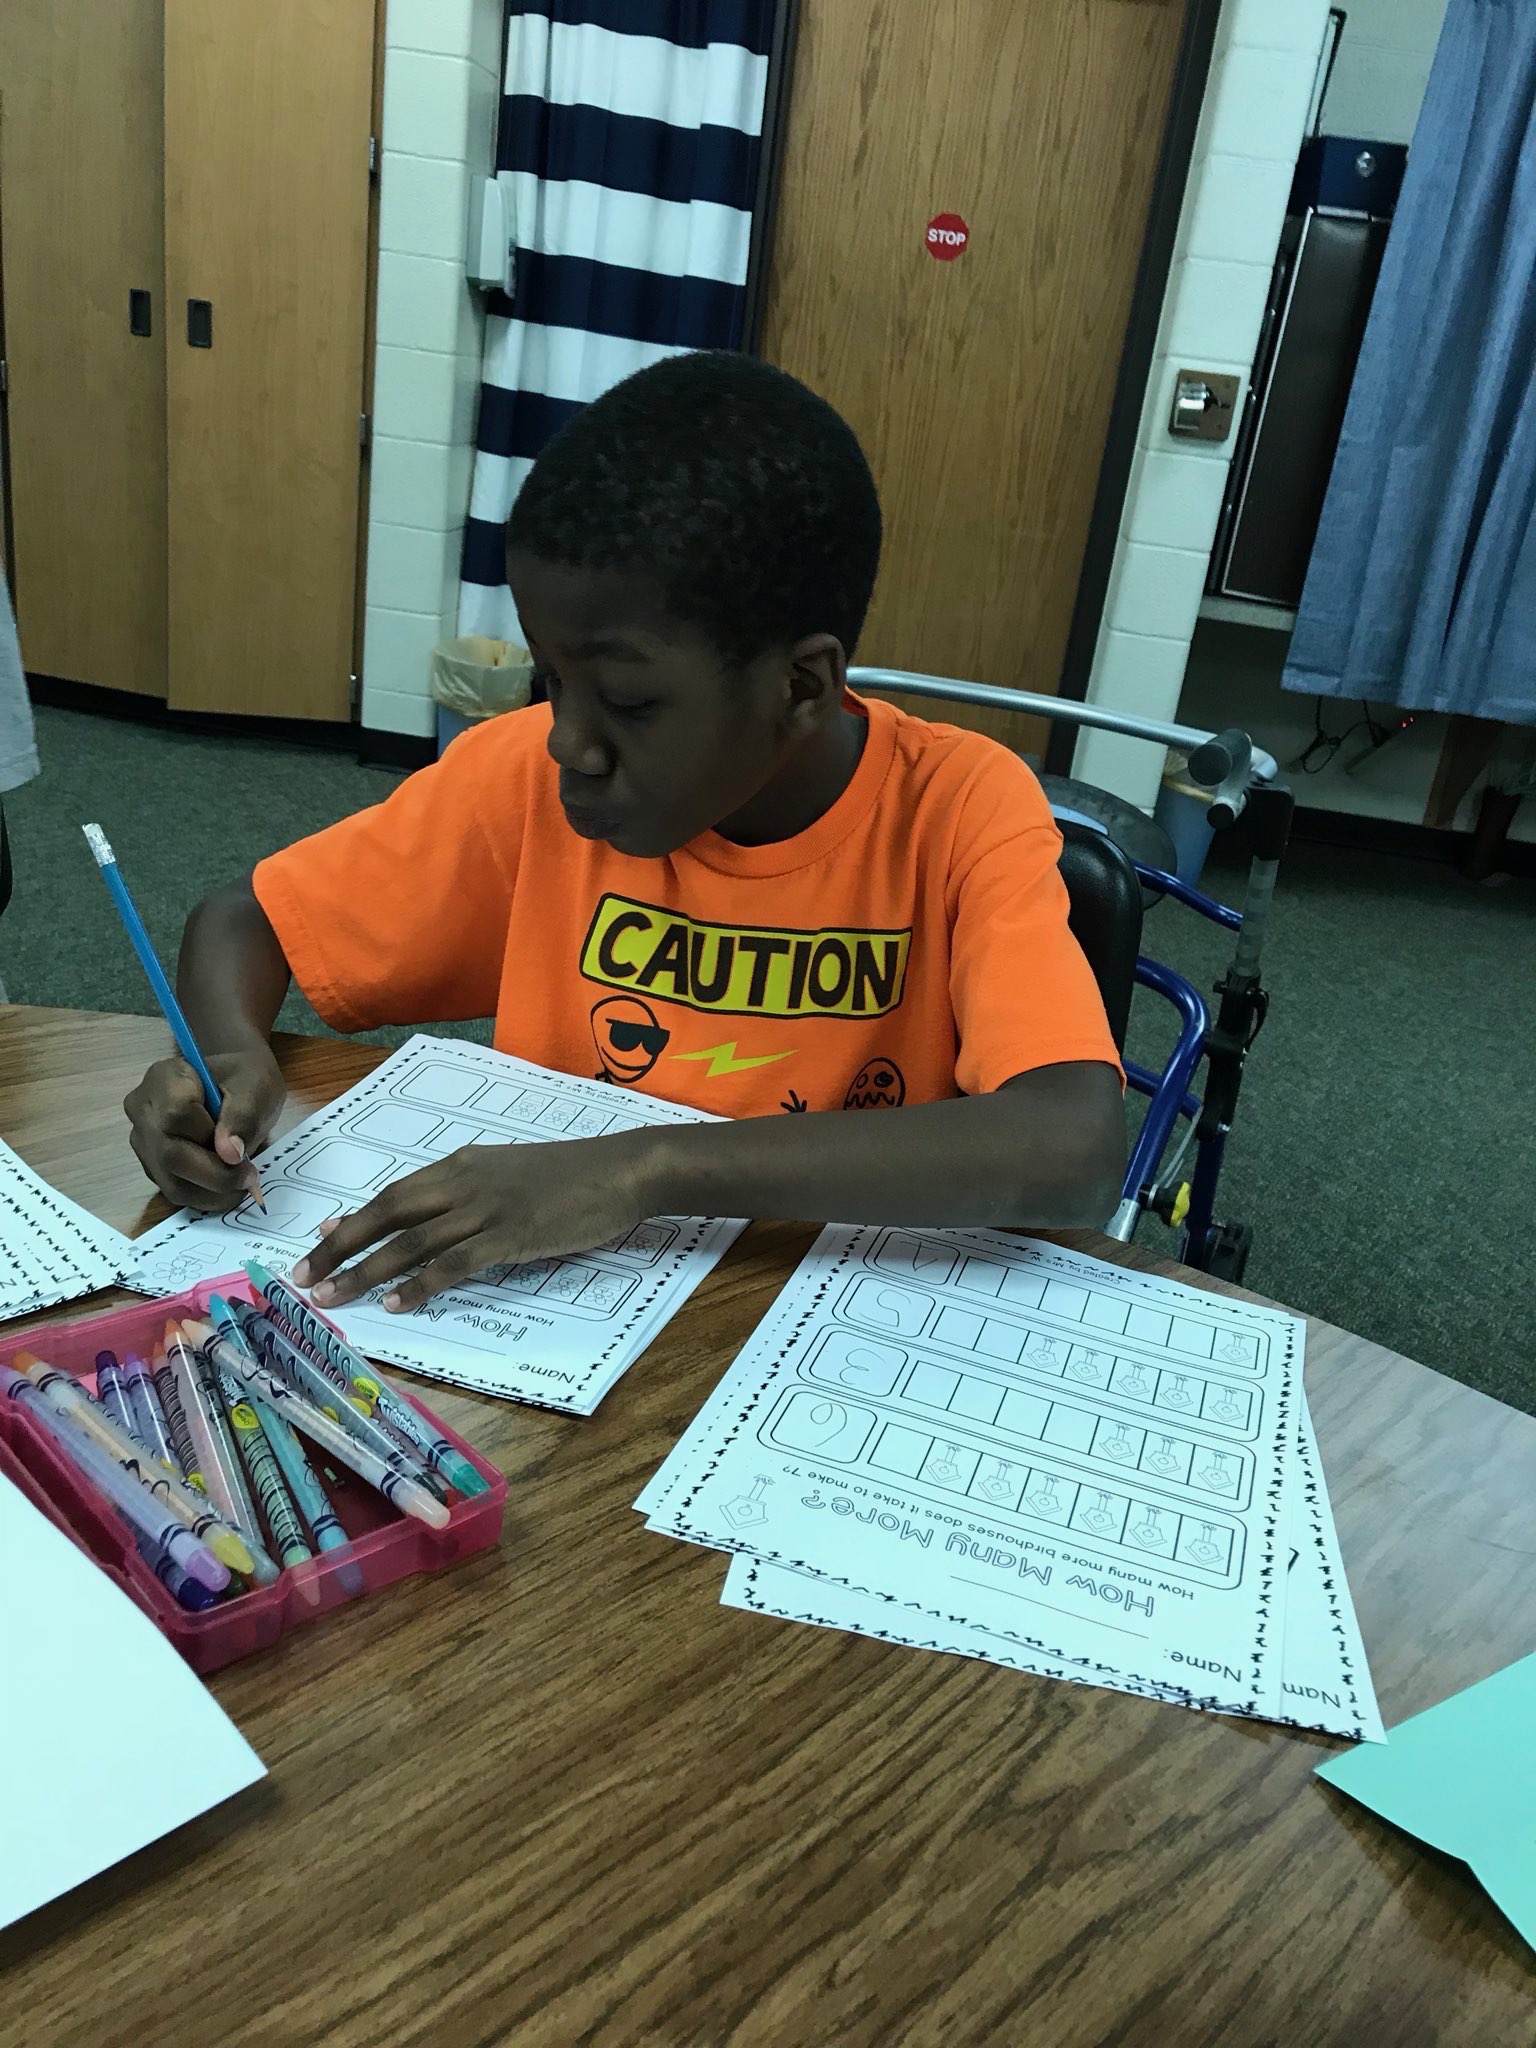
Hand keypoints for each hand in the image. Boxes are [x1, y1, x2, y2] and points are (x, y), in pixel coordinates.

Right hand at [124, 1050, 284, 1209]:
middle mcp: (143, 1110)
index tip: (243, 1155)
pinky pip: (174, 1189)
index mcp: (165, 1078)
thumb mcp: (256, 1087)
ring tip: (243, 1183)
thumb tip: (229, 1154)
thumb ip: (242, 1116)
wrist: (233, 1082)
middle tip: (249, 1178)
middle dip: (214, 1176)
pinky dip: (205, 1196)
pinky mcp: (152, 1163)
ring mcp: (144, 1140)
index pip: (176, 1114)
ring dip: (212, 1193)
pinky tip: (229, 1187)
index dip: (210, 1140)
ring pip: (170, 1181)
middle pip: (168, 1154)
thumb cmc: (244, 1077)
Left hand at [292, 1134, 652, 1311]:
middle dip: (340, 1245)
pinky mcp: (510, 1235)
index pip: (392, 1195)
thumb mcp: (508, 1174)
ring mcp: (485, 1208)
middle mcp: (462, 1182)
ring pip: (410, 1241)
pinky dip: (420, 1283)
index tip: (318, 1243)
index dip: (352, 1221)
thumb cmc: (570, 1175)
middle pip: (386, 1214)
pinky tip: (396, 1301)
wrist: (620, 1169)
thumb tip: (428, 1219)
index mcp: (459, 1166)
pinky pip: (454, 1262)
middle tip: (303, 1276)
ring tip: (333, 1297)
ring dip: (366, 1270)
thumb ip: (467, 1193)